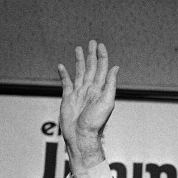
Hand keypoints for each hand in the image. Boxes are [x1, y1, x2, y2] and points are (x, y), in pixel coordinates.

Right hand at [57, 40, 119, 171]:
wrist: (81, 135)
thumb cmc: (95, 122)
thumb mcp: (107, 101)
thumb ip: (110, 84)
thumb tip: (116, 67)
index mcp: (100, 89)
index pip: (102, 68)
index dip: (102, 56)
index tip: (100, 45)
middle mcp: (90, 89)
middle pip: (91, 68)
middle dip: (91, 55)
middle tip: (91, 42)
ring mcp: (79, 93)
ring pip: (80, 72)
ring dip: (79, 61)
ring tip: (78, 48)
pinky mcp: (68, 98)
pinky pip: (66, 83)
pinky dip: (64, 74)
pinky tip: (61, 66)